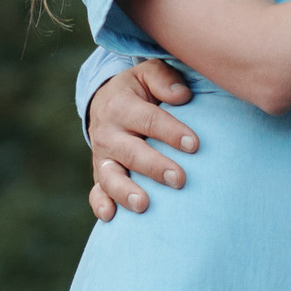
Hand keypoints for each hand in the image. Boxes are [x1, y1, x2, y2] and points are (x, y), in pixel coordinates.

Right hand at [87, 58, 200, 221]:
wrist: (106, 103)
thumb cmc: (139, 90)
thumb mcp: (148, 74)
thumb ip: (164, 78)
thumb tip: (183, 96)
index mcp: (121, 105)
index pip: (150, 120)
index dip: (171, 132)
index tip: (194, 145)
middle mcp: (107, 133)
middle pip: (132, 152)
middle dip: (155, 167)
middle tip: (179, 179)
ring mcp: (102, 157)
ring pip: (110, 177)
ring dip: (125, 192)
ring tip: (143, 205)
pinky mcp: (99, 175)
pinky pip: (96, 192)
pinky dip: (100, 204)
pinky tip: (110, 217)